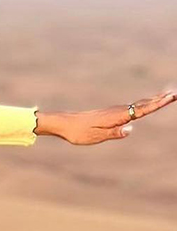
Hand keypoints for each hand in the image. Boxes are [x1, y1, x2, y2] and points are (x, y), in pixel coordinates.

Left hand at [39, 89, 175, 144]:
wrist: (64, 123)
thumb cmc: (78, 132)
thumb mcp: (95, 136)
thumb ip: (114, 133)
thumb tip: (131, 129)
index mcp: (117, 116)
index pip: (141, 110)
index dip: (157, 104)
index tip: (171, 97)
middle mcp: (117, 111)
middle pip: (143, 104)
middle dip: (159, 99)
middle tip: (175, 94)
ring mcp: (114, 110)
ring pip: (137, 104)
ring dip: (153, 100)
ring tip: (167, 96)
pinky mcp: (110, 112)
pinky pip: (131, 107)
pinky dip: (142, 104)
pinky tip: (145, 104)